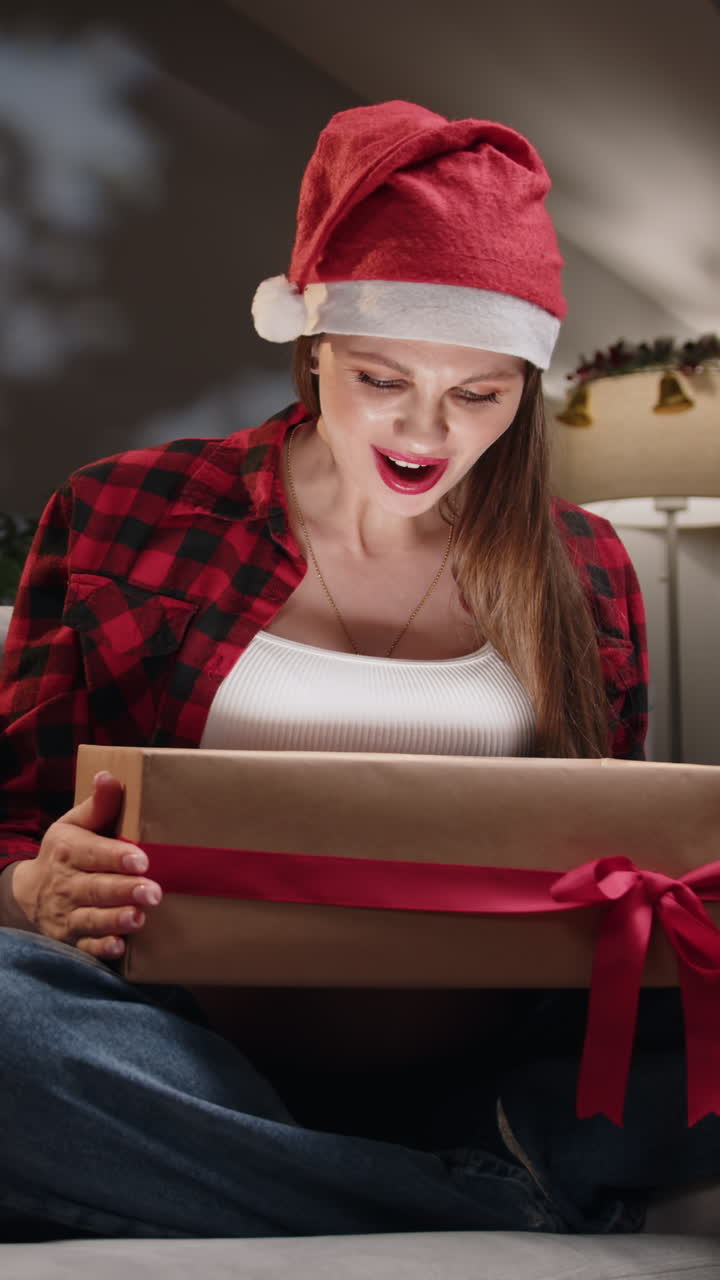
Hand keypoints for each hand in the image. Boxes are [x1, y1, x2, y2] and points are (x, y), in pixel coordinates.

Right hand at [9, 771, 162, 959]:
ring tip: (138, 918)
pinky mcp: (71, 938)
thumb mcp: (75, 824)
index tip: (141, 860)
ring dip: (115, 920)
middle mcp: (66, 883)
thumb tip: (109, 777)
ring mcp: (67, 914)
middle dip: (124, 891)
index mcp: (69, 850)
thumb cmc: (66, 852)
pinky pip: (85, 946)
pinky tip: (119, 946)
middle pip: (96, 888)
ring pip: (91, 918)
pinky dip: (100, 948)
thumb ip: (98, 805)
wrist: (30, 891)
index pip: (93, 853)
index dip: (116, 857)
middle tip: (153, 892)